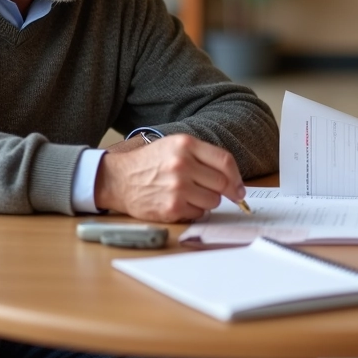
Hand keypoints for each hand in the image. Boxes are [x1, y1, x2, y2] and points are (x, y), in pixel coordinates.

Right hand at [93, 134, 246, 221]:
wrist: (119, 179)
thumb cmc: (150, 163)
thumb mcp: (174, 146)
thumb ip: (202, 156)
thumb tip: (233, 180)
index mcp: (186, 145)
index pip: (225, 161)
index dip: (237, 177)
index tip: (239, 187)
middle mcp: (182, 164)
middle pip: (222, 183)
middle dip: (225, 191)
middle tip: (224, 194)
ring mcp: (177, 187)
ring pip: (213, 200)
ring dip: (208, 201)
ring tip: (192, 194)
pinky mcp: (172, 207)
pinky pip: (199, 213)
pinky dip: (194, 210)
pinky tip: (181, 202)